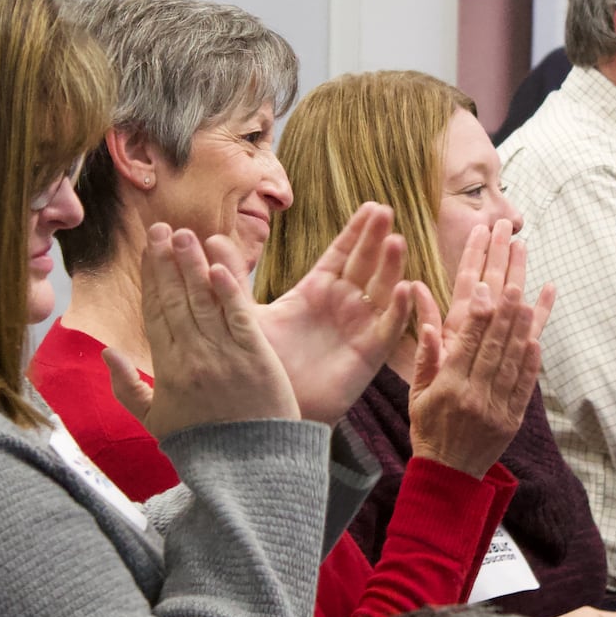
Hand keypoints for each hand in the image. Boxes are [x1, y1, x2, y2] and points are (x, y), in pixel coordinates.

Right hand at [114, 224, 296, 437]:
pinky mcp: (257, 357)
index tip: (149, 249)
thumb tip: (106, 355)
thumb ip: (128, 389)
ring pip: (204, 302)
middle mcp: (193, 358)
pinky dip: (228, 291)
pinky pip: (239, 317)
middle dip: (167, 261)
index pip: (156, 313)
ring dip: (193, 265)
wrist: (247, 472)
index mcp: (167, 370)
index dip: (152, 278)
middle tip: (162, 228)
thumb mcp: (155, 423)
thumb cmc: (203, 448)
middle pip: (176, 300)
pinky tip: (217, 265)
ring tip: (185, 235)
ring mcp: (225, 356)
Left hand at [249, 203, 415, 424]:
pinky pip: (388, 328)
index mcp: (316, 291)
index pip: (342, 254)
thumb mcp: (245, 314)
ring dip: (391, 266)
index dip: (357, 231)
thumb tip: (211, 239)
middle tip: (385, 211)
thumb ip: (232, 278)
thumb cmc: (262, 363)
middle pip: (366, 264)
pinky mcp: (369, 353)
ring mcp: (359, 327)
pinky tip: (404, 289)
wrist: (272, 411)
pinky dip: (398, 310)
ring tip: (395, 241)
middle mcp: (343, 304)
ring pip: (381, 290)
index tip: (371, 206)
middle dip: (376, 238)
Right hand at [407, 222, 554, 478]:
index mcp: (448, 386)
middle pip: (495, 343)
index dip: (480, 312)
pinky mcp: (513, 417)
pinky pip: (526, 383)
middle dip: (506, 306)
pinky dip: (533, 357)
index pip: (467, 342)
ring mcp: (497, 406)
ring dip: (524, 324)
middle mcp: (475, 394)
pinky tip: (538, 334)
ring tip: (532, 293)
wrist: (448, 475)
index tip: (487, 285)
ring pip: (514, 358)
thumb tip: (428, 323)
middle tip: (514, 277)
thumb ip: (425, 357)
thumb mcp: (417, 394)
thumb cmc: (427, 429)